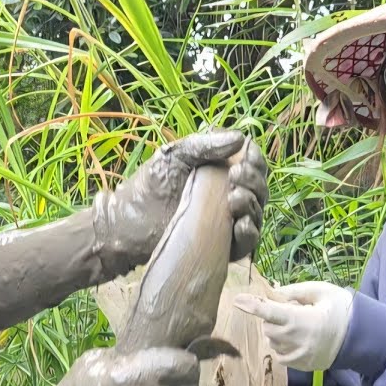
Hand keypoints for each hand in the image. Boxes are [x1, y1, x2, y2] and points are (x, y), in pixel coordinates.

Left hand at [93, 129, 268, 274]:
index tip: (246, 158)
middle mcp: (228, 196)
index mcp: (221, 172)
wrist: (127, 224)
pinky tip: (240, 224)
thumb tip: (241, 139)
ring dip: (252, 204)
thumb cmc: (149, 186)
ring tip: (234, 199)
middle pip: (259, 188)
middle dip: (254, 181)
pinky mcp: (221, 247)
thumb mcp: (175, 156)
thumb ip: (204, 145)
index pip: (251, 164)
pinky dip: (249, 232)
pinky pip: (246, 242)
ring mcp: (226, 223)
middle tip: (236, 177)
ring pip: (256, 213)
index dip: (255, 160)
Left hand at [233, 281, 353, 371]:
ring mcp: (298, 356)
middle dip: (272, 318)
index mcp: (302, 320)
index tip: (237, 300)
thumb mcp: (322, 291)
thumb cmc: (341, 309)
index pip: (270, 312)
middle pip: (268, 328)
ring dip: (278, 331)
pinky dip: (283, 344)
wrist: (361, 338)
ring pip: (273, 342)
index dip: (252, 306)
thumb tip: (272, 292)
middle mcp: (297, 341)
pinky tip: (300, 338)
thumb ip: (295, 290)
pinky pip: (280, 354)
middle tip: (293, 311)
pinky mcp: (300, 366)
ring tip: (301, 325)